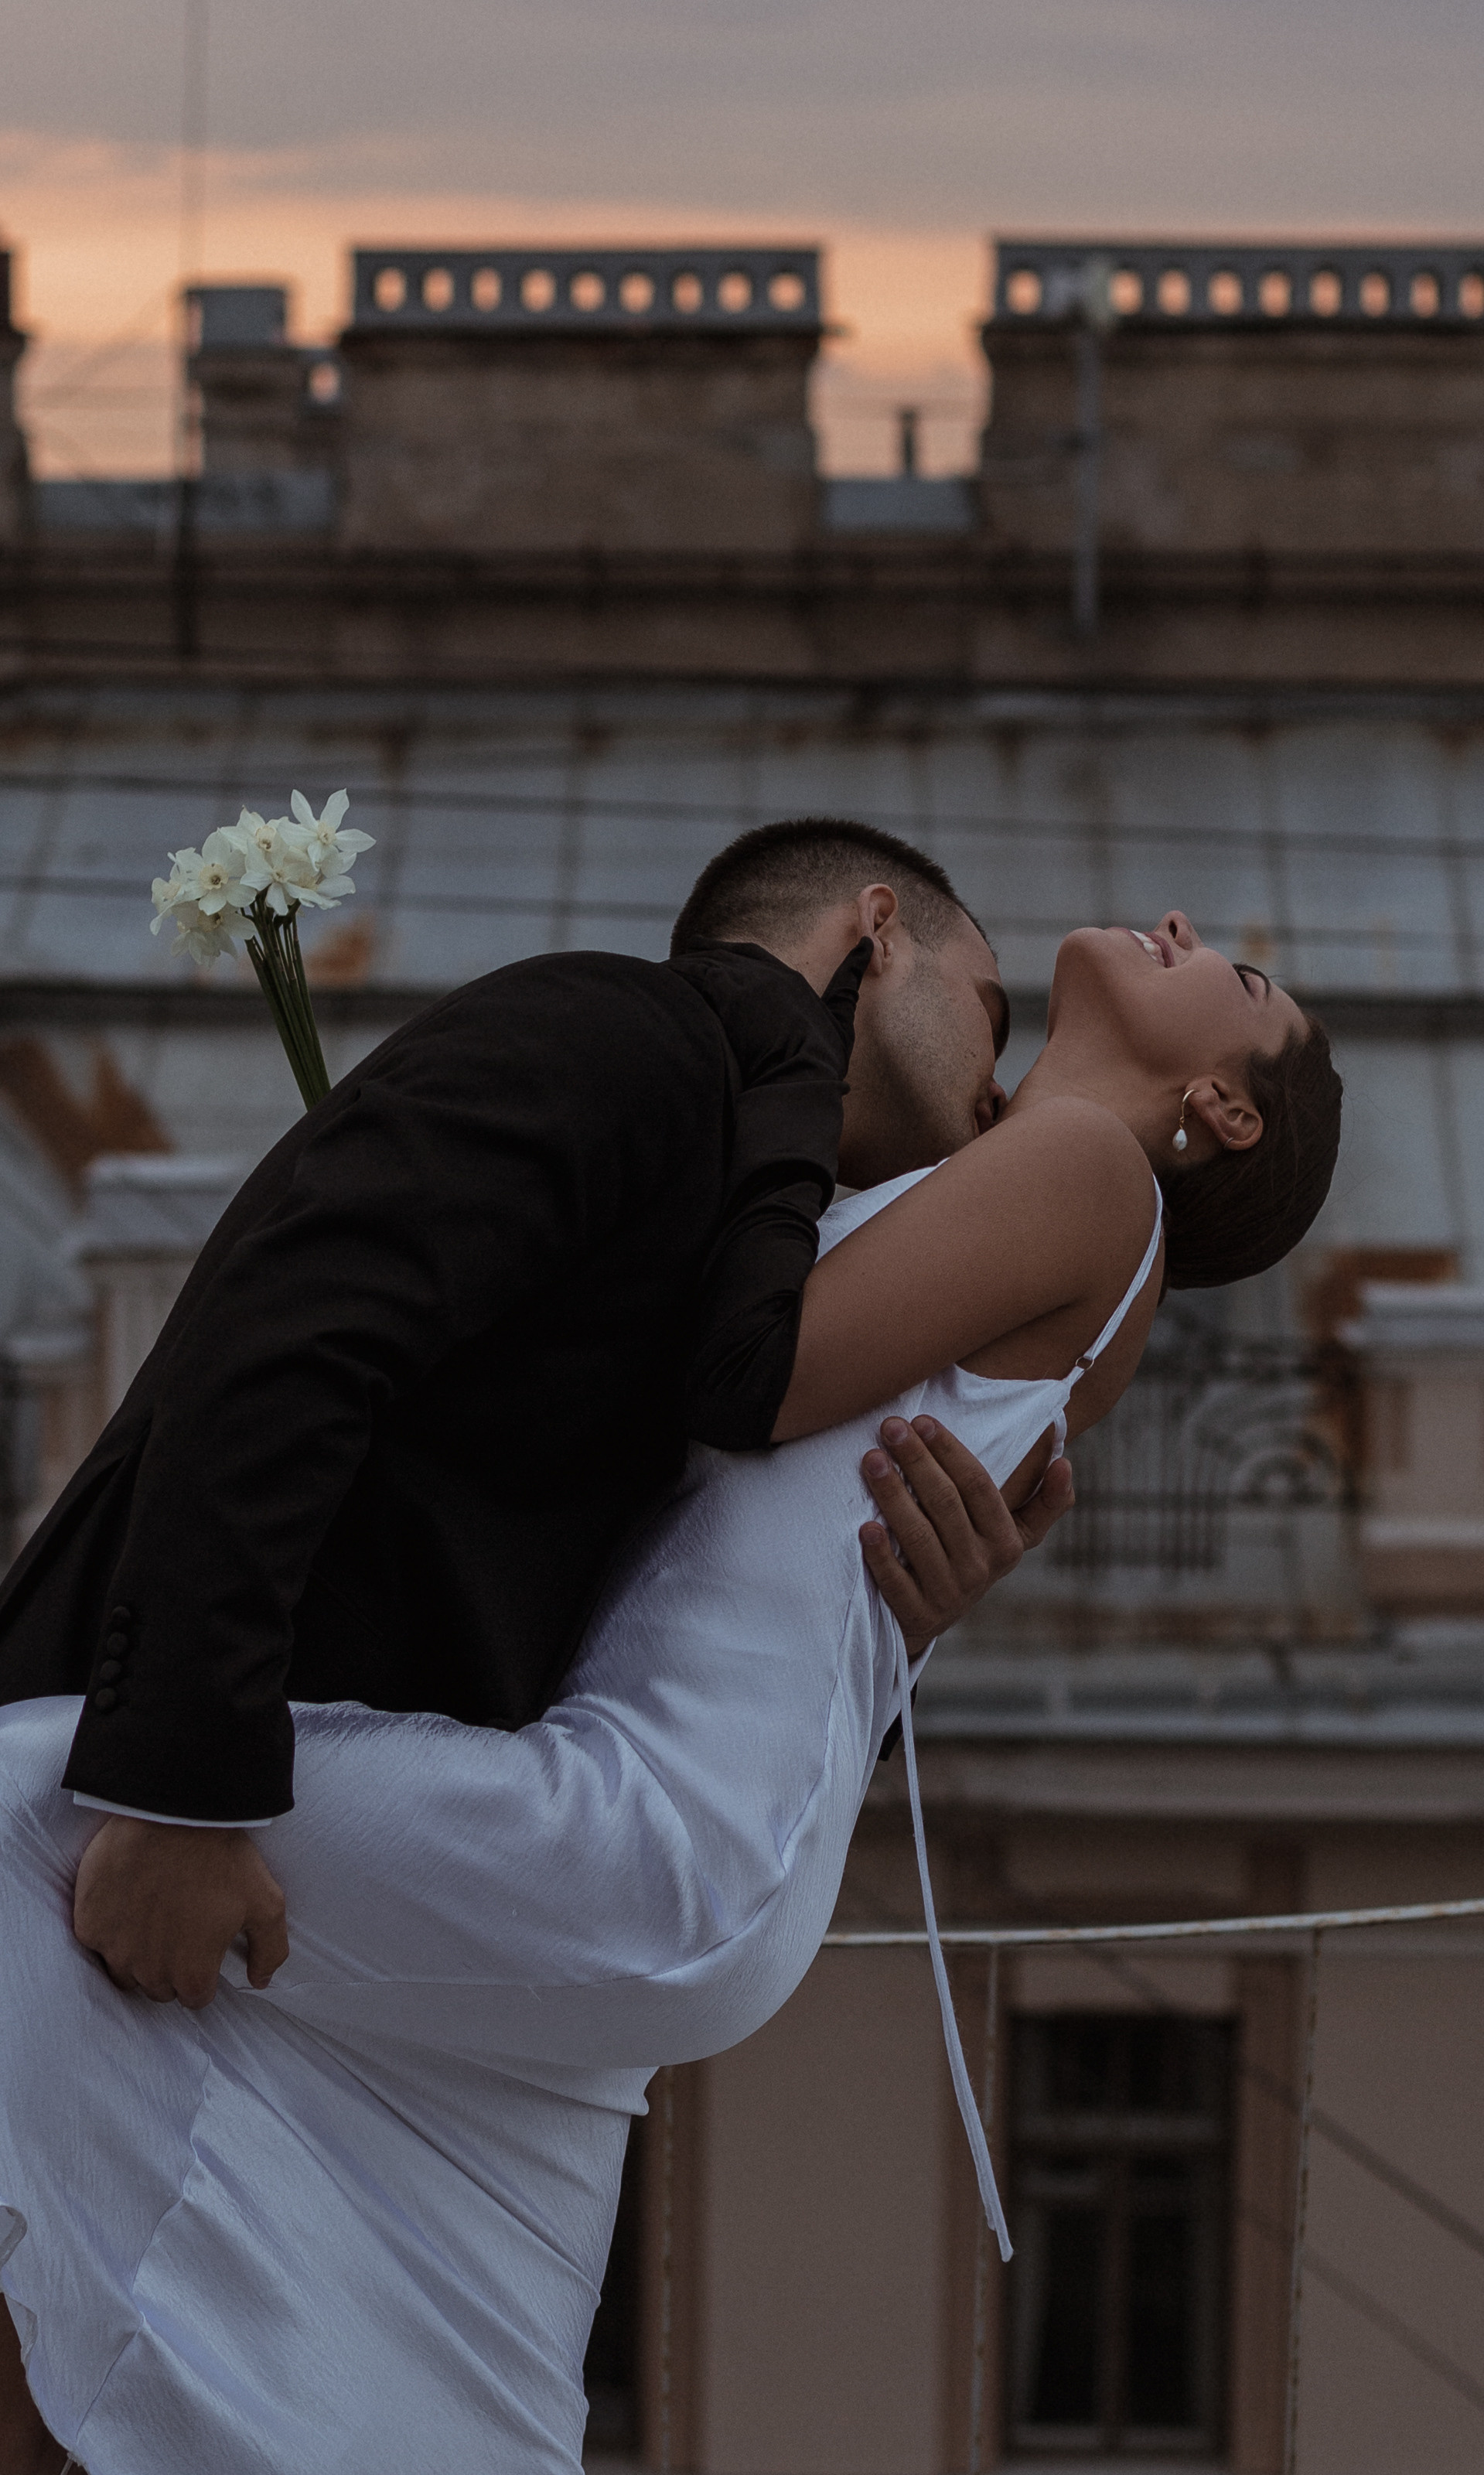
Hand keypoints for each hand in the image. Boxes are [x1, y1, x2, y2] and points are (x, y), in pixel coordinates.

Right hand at [72, 1816, 289, 2008]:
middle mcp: (149, 1972)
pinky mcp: (89, 1925)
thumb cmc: (222, 1857)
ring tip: (153, 1918)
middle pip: (159, 1987)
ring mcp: (115, 1950)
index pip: (195, 1996)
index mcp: (191, 1975)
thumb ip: (269, 1950)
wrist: (174, 1813)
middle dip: (171, 1967)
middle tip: (180, 1927)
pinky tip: (127, 1903)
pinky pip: (97, 1943)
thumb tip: (260, 1981)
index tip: (203, 1944)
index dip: (202, 1972)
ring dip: (138, 1955)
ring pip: (125, 1972)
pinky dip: (110, 1930)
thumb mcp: (266, 1902)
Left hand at [860, 1414, 1073, 1658]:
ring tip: (871, 1459)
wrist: (932, 1614)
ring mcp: (949, 1593)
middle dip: (916, 1461)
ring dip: (893, 1495)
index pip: (979, 1487)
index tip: (923, 1420)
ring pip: (918, 1537)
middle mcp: (982, 1569)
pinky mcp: (918, 1614)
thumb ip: (1044, 1500)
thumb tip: (1065, 1462)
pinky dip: (881, 1555)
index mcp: (1007, 1542)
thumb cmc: (971, 1552)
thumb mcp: (1014, 1532)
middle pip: (945, 1504)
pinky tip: (864, 1527)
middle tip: (890, 1427)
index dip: (950, 1451)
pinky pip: (896, 1582)